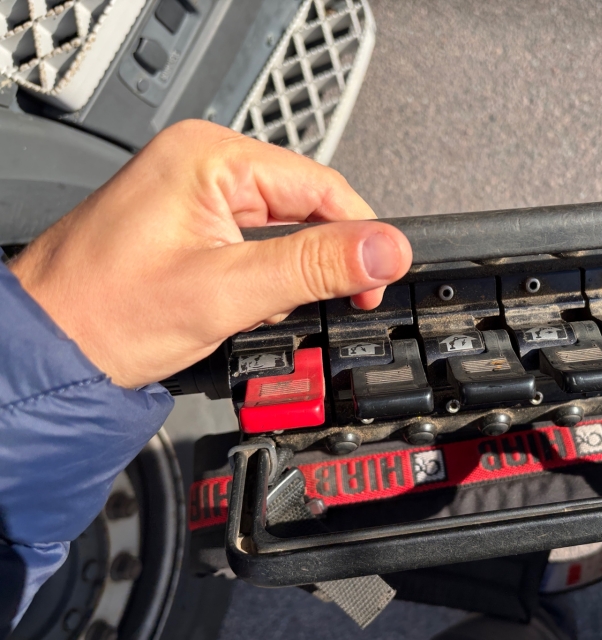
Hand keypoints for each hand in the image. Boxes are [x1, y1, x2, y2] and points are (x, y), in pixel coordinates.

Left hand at [9, 120, 411, 388]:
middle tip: (322, 305)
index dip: (361, 237)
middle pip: (304, 206)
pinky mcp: (190, 222)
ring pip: (282, 229)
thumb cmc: (103, 313)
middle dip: (317, 262)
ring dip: (287, 275)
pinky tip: (242, 304)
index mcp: (210, 156)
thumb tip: (386, 248)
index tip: (378, 281)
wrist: (47, 352)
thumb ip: (315, 266)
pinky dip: (262, 277)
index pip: (322, 185)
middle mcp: (202, 162)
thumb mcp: (227, 292)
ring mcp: (194, 192)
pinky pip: (254, 242)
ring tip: (257, 309)